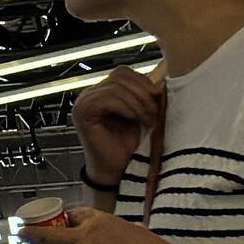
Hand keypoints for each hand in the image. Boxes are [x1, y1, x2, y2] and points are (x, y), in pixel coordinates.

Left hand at [22, 205, 174, 243]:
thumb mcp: (129, 227)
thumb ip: (110, 229)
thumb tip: (104, 235)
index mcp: (98, 220)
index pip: (72, 215)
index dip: (62, 220)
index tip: (56, 222)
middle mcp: (85, 236)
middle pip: (49, 234)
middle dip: (31, 233)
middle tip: (22, 233)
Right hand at [72, 69, 166, 194]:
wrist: (119, 170)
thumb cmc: (130, 145)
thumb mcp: (141, 114)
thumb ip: (144, 95)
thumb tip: (160, 79)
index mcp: (102, 91)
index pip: (122, 72)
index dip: (143, 81)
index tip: (158, 97)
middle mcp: (89, 94)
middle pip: (119, 76)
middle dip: (142, 93)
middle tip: (154, 112)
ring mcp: (83, 102)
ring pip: (115, 87)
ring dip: (137, 103)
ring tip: (147, 119)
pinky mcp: (82, 113)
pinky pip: (107, 99)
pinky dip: (126, 108)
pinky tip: (134, 119)